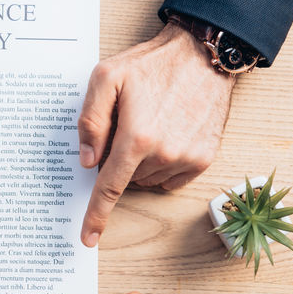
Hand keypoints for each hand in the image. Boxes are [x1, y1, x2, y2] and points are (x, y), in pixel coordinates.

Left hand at [77, 22, 235, 245]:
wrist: (202, 54)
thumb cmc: (151, 63)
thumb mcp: (106, 77)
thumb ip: (90, 120)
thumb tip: (88, 161)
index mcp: (137, 137)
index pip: (110, 187)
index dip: (96, 215)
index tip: (87, 239)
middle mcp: (164, 154)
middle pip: (126, 178)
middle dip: (118, 158)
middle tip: (126, 124)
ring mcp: (188, 158)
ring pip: (147, 178)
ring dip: (140, 161)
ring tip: (149, 122)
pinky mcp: (204, 158)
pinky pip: (170, 178)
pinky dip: (161, 164)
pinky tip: (166, 134)